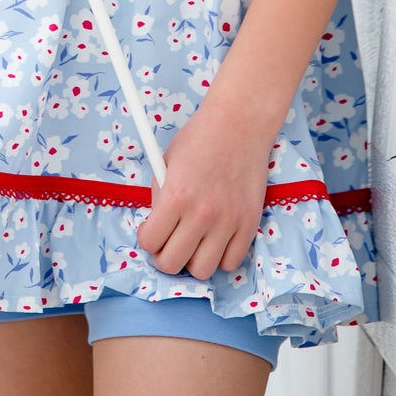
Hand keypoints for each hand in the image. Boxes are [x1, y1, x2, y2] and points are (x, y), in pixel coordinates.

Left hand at [135, 92, 274, 280]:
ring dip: (193, 260)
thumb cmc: (199, 139)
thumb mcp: (166, 163)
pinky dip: (220, 257)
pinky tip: (216, 239)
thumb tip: (156, 228)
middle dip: (164, 256)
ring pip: (202, 271)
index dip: (146, 239)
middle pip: (173, 264)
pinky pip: (231, 263)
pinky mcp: (249, 224)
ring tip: (193, 243)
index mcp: (176, 195)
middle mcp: (202, 213)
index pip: (149, 242)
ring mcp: (228, 222)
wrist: (239, 124)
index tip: (151, 231)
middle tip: (168, 243)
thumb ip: (160, 198)